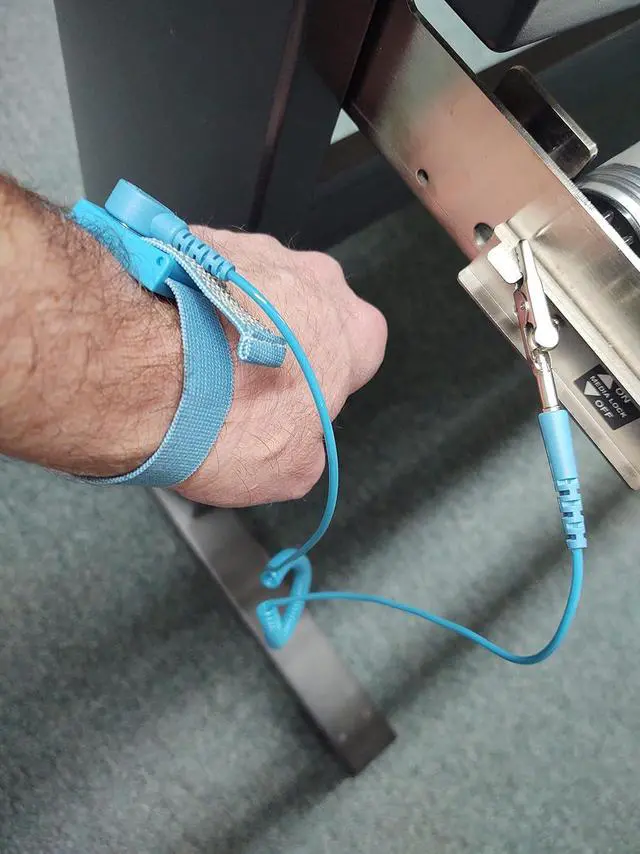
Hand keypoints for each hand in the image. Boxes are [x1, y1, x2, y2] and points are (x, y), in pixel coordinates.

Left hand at [175, 228, 386, 506]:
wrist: (139, 365)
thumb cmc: (226, 415)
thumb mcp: (289, 471)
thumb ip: (308, 451)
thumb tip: (295, 445)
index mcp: (354, 331)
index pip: (358, 356)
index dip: (324, 385)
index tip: (291, 407)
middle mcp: (313, 278)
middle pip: (307, 315)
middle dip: (281, 345)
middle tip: (240, 387)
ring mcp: (254, 249)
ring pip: (255, 290)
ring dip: (235, 320)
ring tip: (195, 363)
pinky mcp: (196, 238)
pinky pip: (205, 274)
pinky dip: (193, 301)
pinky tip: (167, 339)